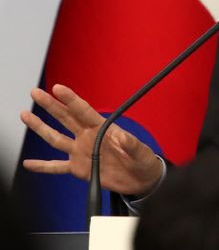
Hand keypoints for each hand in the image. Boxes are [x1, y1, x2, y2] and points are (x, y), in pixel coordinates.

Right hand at [20, 84, 162, 195]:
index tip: (58, 88)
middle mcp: (88, 137)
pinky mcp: (79, 169)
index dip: (71, 99)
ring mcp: (81, 152)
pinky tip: (28, 163)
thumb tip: (122, 137)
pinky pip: (57, 167)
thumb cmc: (143, 161)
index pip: (83, 111)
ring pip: (56, 138)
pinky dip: (42, 166)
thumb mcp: (141, 152)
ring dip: (41, 127)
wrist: (140, 179)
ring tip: (25, 115)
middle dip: (51, 105)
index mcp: (103, 129)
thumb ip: (132, 145)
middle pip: (66, 118)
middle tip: (36, 92)